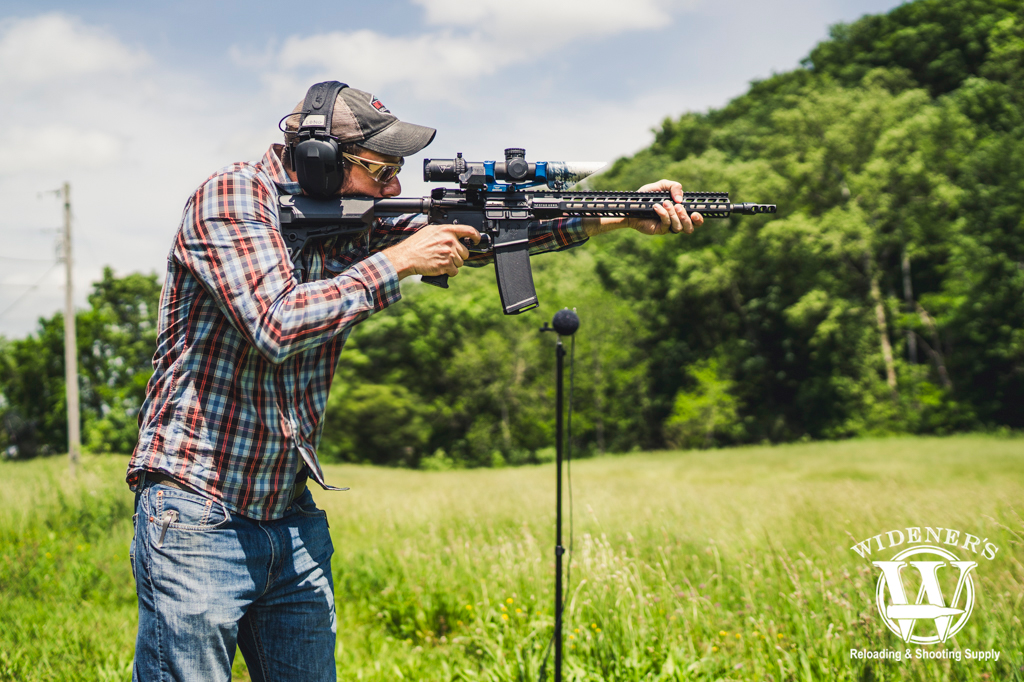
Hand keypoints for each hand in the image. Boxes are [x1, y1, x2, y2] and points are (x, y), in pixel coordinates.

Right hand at [383, 224, 481, 279]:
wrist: (406, 256)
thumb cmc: (416, 245)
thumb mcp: (430, 231)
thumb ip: (445, 233)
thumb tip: (455, 236)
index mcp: (447, 230)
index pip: (469, 231)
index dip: (476, 236)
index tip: (477, 240)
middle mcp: (450, 241)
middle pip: (465, 252)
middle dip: (458, 256)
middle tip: (446, 256)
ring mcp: (449, 253)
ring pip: (460, 263)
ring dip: (453, 264)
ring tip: (441, 261)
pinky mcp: (446, 265)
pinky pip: (455, 271)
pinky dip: (449, 272)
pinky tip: (441, 268)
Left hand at [584, 179, 703, 235]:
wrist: (632, 205)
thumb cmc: (647, 196)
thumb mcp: (661, 186)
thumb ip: (674, 186)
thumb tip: (680, 199)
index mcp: (680, 212)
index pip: (696, 221)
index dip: (699, 219)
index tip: (696, 212)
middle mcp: (676, 221)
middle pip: (690, 228)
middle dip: (686, 217)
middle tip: (678, 207)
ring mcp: (668, 227)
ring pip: (678, 227)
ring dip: (673, 214)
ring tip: (665, 203)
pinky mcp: (659, 230)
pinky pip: (666, 224)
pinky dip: (662, 214)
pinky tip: (656, 207)